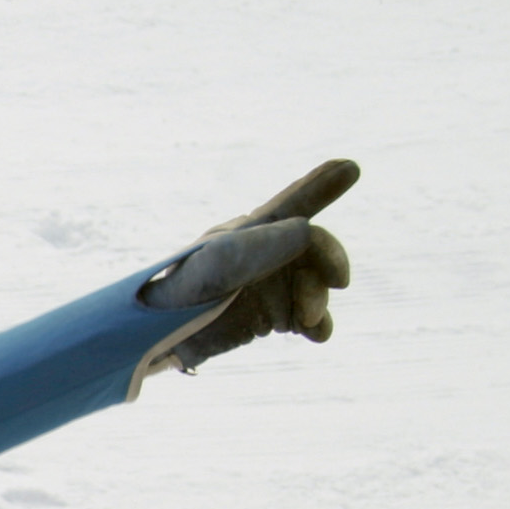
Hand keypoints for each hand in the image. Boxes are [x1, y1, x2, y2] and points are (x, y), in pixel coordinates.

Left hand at [138, 159, 355, 369]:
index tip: (351, 166)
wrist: (158, 342)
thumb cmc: (178, 296)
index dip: (321, 185)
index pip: (292, 205)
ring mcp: (269, 285)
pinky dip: (317, 325)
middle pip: (314, 249)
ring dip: (318, 301)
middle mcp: (264, 255)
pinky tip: (316, 334)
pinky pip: (307, 318)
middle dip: (330, 262)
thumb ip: (257, 247)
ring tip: (307, 322)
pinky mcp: (269, 316)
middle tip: (341, 281)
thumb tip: (307, 229)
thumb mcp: (214, 268)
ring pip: (315, 285)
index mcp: (248, 233)